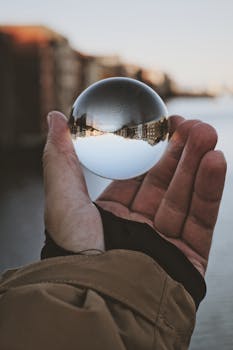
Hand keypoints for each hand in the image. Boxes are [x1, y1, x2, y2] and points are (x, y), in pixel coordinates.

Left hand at [43, 111, 225, 274]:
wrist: (100, 304)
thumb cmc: (75, 255)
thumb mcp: (62, 199)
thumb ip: (61, 158)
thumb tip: (55, 118)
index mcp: (111, 216)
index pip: (136, 177)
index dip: (150, 150)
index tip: (163, 124)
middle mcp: (138, 229)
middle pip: (164, 184)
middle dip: (180, 152)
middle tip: (191, 124)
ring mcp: (164, 243)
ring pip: (185, 198)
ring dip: (198, 165)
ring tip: (207, 134)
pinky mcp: (188, 259)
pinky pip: (201, 220)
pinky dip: (209, 191)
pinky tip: (215, 161)